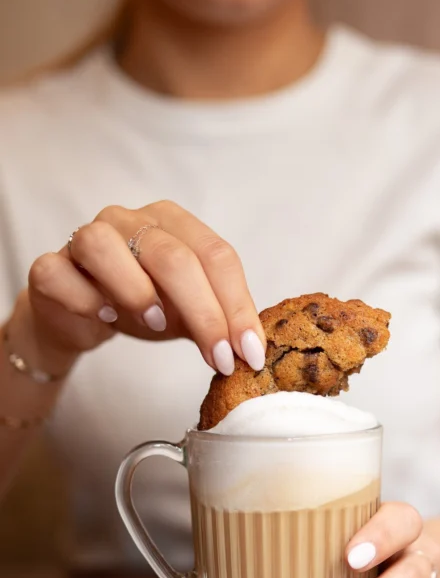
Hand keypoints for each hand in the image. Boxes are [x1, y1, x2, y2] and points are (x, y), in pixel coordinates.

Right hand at [18, 201, 265, 375]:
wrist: (82, 317)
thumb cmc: (142, 306)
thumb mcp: (189, 312)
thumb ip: (220, 321)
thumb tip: (252, 350)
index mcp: (173, 223)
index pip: (216, 256)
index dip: (237, 306)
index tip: (250, 351)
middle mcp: (129, 220)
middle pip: (173, 256)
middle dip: (205, 313)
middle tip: (220, 357)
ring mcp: (84, 238)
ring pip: (105, 247)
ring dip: (137, 291)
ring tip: (156, 324)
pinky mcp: (49, 267)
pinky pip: (60, 274)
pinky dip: (86, 299)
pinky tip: (105, 318)